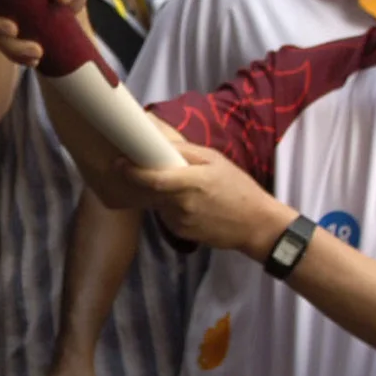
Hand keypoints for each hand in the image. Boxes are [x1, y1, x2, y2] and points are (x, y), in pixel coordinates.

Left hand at [115, 140, 294, 256]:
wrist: (256, 225)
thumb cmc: (238, 189)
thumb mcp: (217, 161)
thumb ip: (187, 152)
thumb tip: (160, 142)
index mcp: (193, 182)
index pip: (154, 179)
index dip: (132, 172)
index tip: (119, 163)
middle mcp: (183, 204)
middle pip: (151, 191)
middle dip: (143, 180)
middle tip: (139, 168)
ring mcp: (180, 221)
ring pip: (158, 203)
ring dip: (160, 194)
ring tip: (179, 188)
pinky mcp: (181, 234)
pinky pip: (166, 216)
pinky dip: (169, 207)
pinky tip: (188, 204)